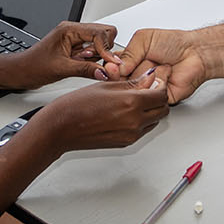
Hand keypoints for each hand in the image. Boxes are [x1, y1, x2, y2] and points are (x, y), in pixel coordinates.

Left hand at [7, 21, 120, 89]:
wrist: (20, 71)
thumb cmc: (33, 66)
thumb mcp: (61, 69)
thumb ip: (86, 69)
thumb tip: (105, 72)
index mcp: (69, 29)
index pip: (99, 32)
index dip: (106, 49)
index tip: (109, 64)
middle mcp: (74, 31)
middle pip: (104, 33)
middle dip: (104, 50)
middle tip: (91, 62)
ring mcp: (75, 39)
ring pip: (100, 43)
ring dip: (97, 56)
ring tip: (80, 64)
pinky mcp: (75, 49)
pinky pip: (93, 52)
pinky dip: (92, 60)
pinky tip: (79, 66)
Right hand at [34, 76, 169, 152]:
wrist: (61, 127)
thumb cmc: (76, 105)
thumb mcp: (107, 85)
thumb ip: (132, 84)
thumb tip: (148, 79)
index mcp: (131, 103)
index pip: (161, 95)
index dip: (160, 87)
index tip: (155, 83)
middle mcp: (134, 121)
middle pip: (162, 111)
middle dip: (158, 100)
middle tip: (148, 92)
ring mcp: (131, 135)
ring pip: (154, 122)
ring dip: (150, 112)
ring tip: (133, 102)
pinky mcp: (125, 143)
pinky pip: (142, 131)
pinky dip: (140, 122)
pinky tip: (125, 113)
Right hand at [105, 28, 206, 103]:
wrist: (195, 52)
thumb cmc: (173, 43)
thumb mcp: (144, 39)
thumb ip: (128, 51)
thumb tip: (116, 67)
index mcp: (130, 61)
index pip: (112, 69)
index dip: (111, 69)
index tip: (112, 66)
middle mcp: (137, 75)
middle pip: (120, 82)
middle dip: (128, 73)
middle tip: (138, 63)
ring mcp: (147, 88)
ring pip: (134, 89)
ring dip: (145, 74)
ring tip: (158, 64)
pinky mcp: (157, 98)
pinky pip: (150, 96)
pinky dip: (157, 82)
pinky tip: (165, 74)